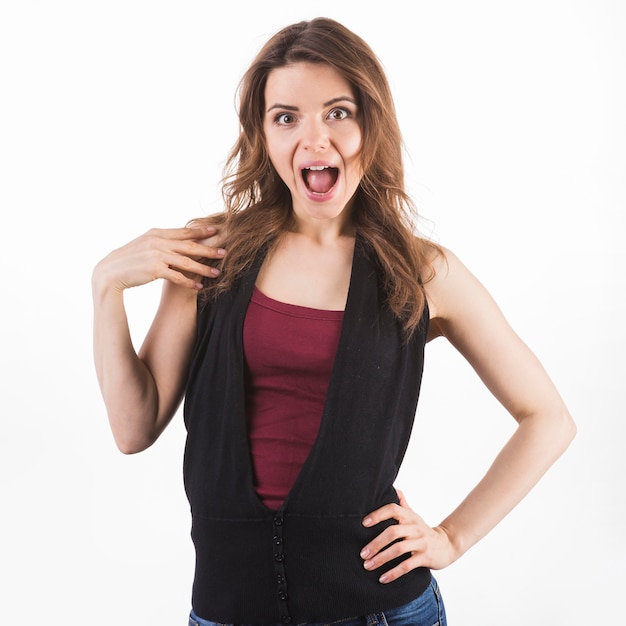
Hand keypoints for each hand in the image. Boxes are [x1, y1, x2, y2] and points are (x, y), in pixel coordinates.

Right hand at [94, 226, 225, 292]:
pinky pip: (177, 276)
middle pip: (189, 245)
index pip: (184, 231)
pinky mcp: (154, 269)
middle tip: (225, 252)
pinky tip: (199, 286)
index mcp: (156, 233)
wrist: (110, 272)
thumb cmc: (130, 259)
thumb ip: (162, 241)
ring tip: (217, 273)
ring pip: (186, 261)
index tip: (217, 231)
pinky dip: (189, 282)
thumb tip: (179, 240)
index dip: (201, 231)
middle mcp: (157, 242)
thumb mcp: (145, 244)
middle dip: (209, 249)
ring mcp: (156, 255)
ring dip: (203, 268)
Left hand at [360, 489, 456, 582]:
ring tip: (368, 566)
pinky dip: (393, 573)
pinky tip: (382, 578)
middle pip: (392, 532)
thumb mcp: (413, 515)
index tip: (363, 523)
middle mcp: (414, 527)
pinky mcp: (425, 557)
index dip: (377, 514)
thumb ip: (402, 503)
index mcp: (409, 516)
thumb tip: (393, 488)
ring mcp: (420, 542)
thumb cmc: (422, 530)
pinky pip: (407, 566)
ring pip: (398, 549)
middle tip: (362, 554)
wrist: (446, 545)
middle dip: (375, 543)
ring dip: (381, 559)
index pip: (392, 509)